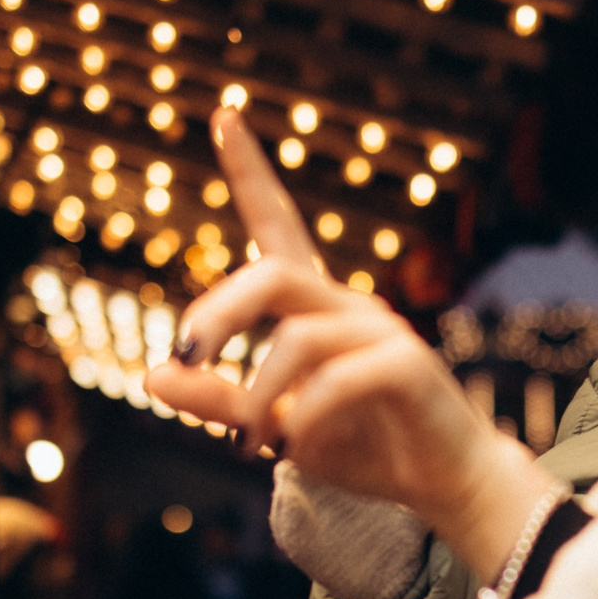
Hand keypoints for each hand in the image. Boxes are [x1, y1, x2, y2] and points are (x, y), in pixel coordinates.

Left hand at [146, 110, 559, 575]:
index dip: (251, 172)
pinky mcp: (407, 364)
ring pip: (294, 338)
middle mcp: (348, 305)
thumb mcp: (279, 427)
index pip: (279, 224)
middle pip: (269, 274)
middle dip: (217, 313)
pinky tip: (298, 450)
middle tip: (186, 358)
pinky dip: (305, 419)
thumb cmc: (365, 447)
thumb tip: (152, 373)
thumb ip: (219, 401)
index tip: (224, 115)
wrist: (445, 483)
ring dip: (255, 396)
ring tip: (249, 446)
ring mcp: (382, 330)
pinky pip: (335, 379)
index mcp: (316, 309)